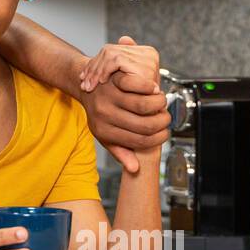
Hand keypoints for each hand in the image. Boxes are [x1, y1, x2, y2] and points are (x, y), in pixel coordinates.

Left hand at [75, 37, 168, 171]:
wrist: (84, 86)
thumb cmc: (99, 113)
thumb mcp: (105, 135)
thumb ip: (120, 152)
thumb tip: (134, 169)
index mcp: (106, 131)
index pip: (140, 141)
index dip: (158, 138)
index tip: (164, 133)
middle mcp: (106, 115)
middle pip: (145, 125)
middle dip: (162, 122)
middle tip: (165, 117)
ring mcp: (108, 96)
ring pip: (144, 105)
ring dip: (159, 104)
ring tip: (161, 103)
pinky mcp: (112, 80)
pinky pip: (136, 85)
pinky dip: (149, 87)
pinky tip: (152, 89)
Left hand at [79, 35, 160, 92]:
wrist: (149, 120)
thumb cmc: (138, 100)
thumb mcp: (126, 82)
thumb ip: (124, 60)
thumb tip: (124, 39)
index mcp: (146, 54)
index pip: (115, 50)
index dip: (97, 63)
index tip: (85, 76)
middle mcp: (149, 55)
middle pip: (111, 51)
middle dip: (94, 67)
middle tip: (84, 82)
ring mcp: (148, 61)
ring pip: (111, 55)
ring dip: (96, 71)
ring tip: (90, 85)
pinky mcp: (144, 69)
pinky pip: (116, 61)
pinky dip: (104, 71)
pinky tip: (101, 82)